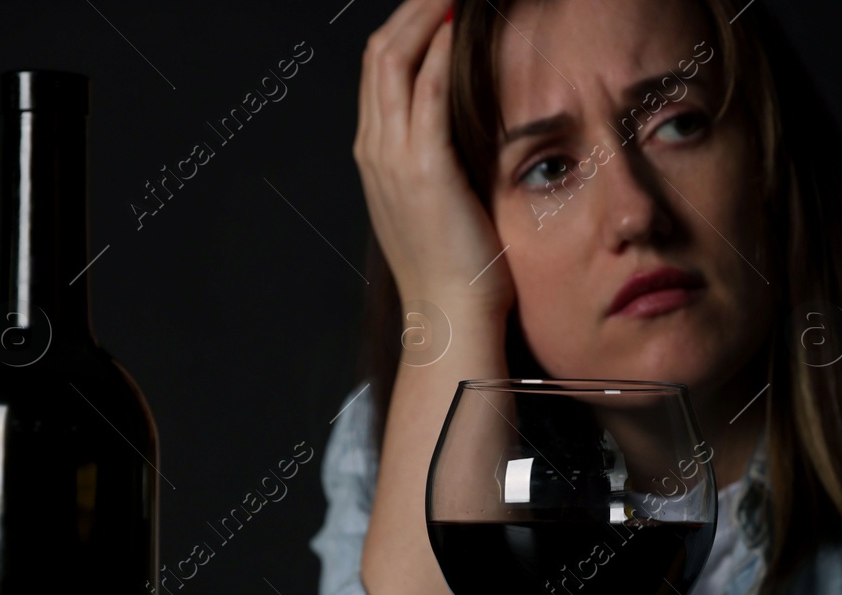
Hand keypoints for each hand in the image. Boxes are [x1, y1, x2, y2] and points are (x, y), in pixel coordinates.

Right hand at [354, 0, 513, 317]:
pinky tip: (460, 28)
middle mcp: (375, 149)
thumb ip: (440, 162)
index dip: (406, 29)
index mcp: (376, 156)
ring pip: (396, 61)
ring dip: (425, 17)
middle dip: (411, 10)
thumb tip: (466, 130)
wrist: (449, 317)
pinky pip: (427, 93)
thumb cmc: (456, 270)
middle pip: (380, 53)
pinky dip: (441, 52)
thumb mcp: (438, 204)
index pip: (380, 71)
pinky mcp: (424, 169)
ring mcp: (393, 158)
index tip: (437, 5)